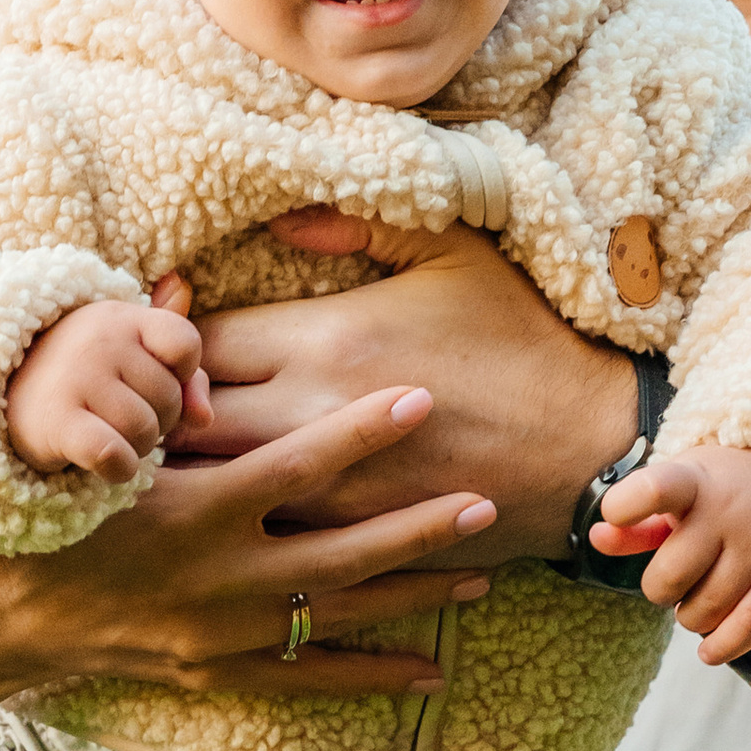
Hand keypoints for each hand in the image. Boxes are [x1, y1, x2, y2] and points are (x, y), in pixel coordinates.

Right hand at [0, 384, 502, 750]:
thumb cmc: (45, 515)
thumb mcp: (95, 439)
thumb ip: (150, 372)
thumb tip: (181, 287)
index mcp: (195, 510)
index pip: (298, 463)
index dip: (363, 430)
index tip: (421, 398)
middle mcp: (219, 578)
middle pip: (343, 550)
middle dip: (420, 528)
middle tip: (485, 501)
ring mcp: (223, 633)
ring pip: (341, 615)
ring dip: (414, 596)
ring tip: (484, 575)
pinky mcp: (219, 672)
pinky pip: (311, 677)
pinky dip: (373, 674)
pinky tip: (431, 672)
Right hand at [8, 281, 210, 480]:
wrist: (6, 391)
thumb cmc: (87, 376)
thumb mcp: (134, 358)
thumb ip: (184, 376)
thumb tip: (204, 417)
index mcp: (123, 318)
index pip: (185, 343)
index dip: (184, 374)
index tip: (157, 382)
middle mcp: (100, 341)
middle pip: (170, 398)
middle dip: (159, 420)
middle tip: (125, 418)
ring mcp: (77, 378)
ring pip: (146, 431)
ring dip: (138, 448)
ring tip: (113, 436)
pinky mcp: (57, 421)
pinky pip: (113, 454)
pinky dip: (120, 469)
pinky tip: (107, 464)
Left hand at [180, 212, 639, 559]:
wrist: (593, 445)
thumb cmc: (526, 338)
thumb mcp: (455, 253)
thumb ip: (361, 226)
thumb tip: (284, 218)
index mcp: (328, 337)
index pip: (205, 339)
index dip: (177, 339)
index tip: (176, 336)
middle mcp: (313, 411)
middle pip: (190, 417)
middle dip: (166, 408)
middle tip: (158, 400)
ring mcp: (330, 482)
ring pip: (217, 482)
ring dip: (191, 467)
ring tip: (170, 455)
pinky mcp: (354, 532)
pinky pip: (266, 528)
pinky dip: (240, 514)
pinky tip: (226, 506)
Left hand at [592, 444, 750, 665]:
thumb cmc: (722, 488)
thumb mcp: (681, 487)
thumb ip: (636, 520)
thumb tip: (596, 540)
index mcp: (693, 480)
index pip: (656, 489)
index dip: (627, 505)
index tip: (614, 514)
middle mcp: (730, 510)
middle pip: (671, 576)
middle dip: (660, 589)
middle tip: (672, 580)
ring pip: (706, 609)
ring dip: (690, 617)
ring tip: (695, 601)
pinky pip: (750, 625)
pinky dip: (723, 646)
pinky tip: (708, 652)